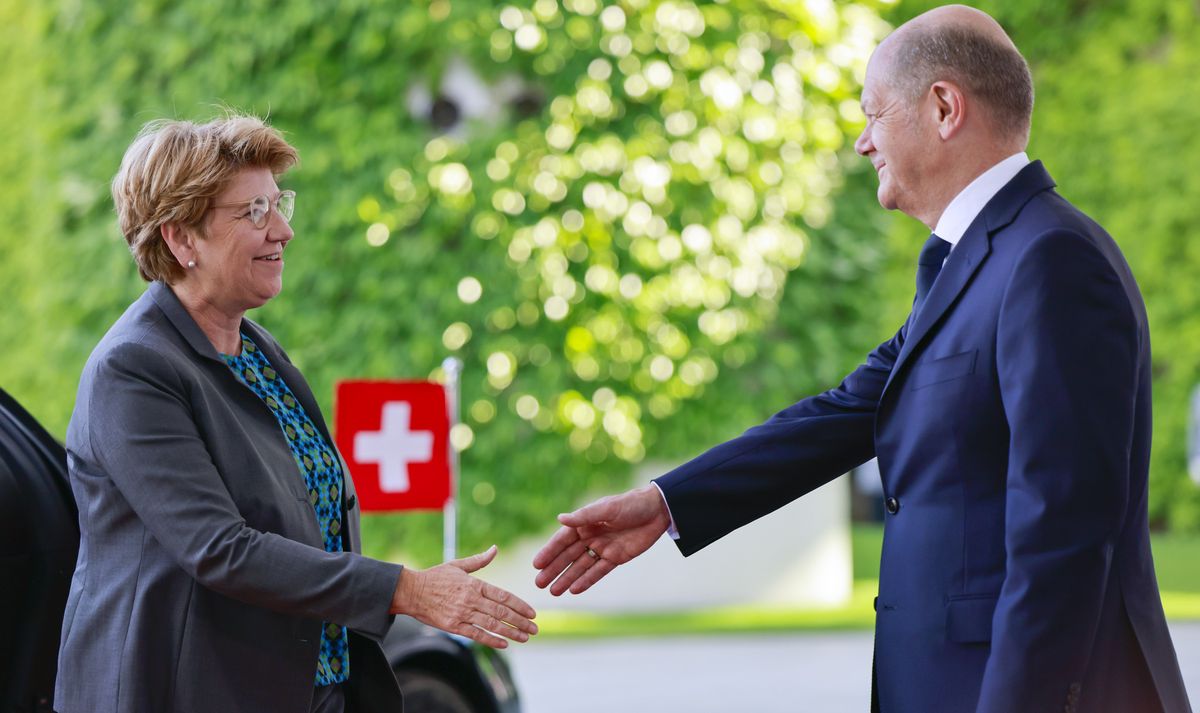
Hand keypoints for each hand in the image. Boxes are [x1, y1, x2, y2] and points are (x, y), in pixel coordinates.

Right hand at [391, 545, 537, 648]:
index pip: (503, 596)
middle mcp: (471, 599)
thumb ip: (479, 560)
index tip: (532, 613)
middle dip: (521, 621)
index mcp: (475, 584)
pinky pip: (477, 634)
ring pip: (492, 624)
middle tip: (535, 628)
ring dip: (511, 632)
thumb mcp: (458, 565)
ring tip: (525, 637)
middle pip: (502, 612)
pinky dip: (492, 639)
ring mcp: (463, 613)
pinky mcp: (453, 626)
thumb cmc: (434, 577)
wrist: (411, 591)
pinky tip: (505, 643)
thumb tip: (495, 549)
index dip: (520, 605)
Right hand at [532, 484, 670, 595]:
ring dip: (567, 578)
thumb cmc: (630, 504)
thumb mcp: (606, 508)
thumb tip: (560, 518)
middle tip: (539, 583)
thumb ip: (584, 516)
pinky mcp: (616, 558)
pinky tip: (574, 590)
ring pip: (581, 566)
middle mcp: (590, 536)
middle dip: (554, 569)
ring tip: (553, 591)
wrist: (657, 511)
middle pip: (568, 556)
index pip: (562, 540)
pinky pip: (598, 571)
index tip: (536, 565)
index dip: (549, 552)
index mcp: (585, 522)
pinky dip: (587, 580)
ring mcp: (602, 548)